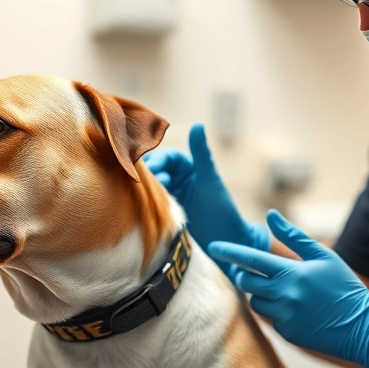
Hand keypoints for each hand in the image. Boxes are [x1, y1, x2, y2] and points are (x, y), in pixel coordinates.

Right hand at [142, 123, 269, 273]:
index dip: (159, 161)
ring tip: (148, 197)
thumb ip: (202, 154)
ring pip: (151, 186)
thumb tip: (198, 124)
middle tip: (142, 184)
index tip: (152, 169)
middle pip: (155, 170)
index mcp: (189, 166)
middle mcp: (178, 178)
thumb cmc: (222, 210)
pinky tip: (142, 208)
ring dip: (146, 189)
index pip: (168, 157)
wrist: (226, 243)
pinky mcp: (167, 211)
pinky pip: (151, 202)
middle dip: (148, 175)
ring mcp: (172, 194)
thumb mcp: (209, 180)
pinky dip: (146, 202)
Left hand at [208, 210, 368, 367]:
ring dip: (261, 294)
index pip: (251, 259)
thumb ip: (294, 236)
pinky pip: (270, 319)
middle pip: (246, 282)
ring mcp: (284, 317)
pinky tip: (296, 308)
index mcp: (292, 273)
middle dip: (244, 275)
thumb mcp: (324, 256)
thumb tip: (270, 215)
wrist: (363, 326)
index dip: (230, 252)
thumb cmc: (344, 286)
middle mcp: (284, 295)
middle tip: (251, 271)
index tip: (214, 246)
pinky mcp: (288, 334)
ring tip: (283, 291)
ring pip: (256, 302)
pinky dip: (276, 311)